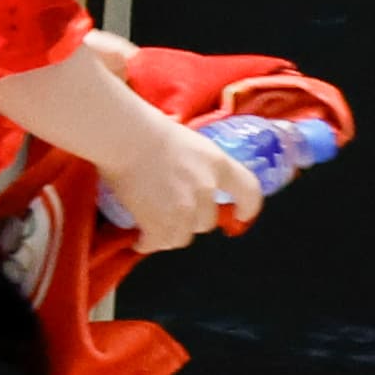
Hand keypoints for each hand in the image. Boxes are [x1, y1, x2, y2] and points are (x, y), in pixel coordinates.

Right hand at [100, 116, 267, 256]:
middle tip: (171, 214)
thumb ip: (200, 167)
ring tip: (153, 229)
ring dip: (169, 234)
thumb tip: (195, 184)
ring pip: (182, 236)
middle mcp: (207, 189)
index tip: (239, 215)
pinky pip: (159, 242)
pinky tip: (140, 240)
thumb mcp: (190, 144)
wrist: (124, 136)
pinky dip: (149, 243)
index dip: (247, 207)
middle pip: (206, 222)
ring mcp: (184, 206)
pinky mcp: (160, 220)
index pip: (249, 191)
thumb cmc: (148, 130)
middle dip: (190, 221)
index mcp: (218, 165)